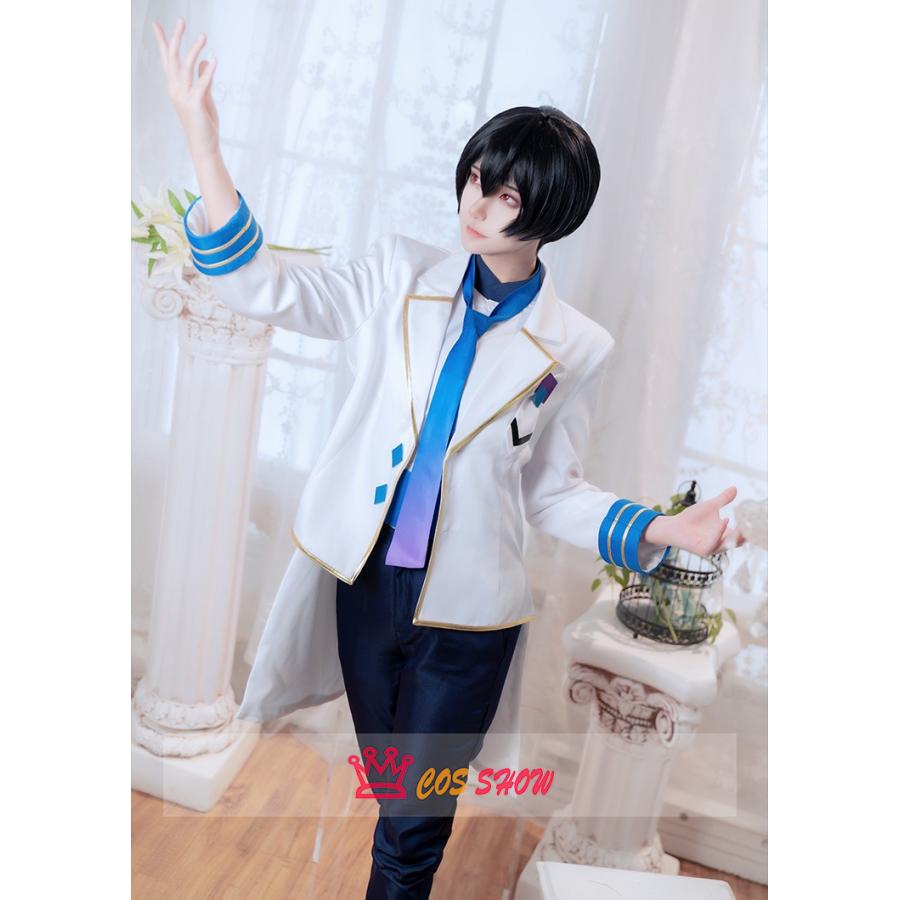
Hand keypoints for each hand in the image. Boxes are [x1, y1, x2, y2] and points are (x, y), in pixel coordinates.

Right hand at [152, 17, 219, 157]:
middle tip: (181, 20)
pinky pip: (202, 84)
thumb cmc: (203, 123)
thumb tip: (206, 61)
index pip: (167, 60)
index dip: (162, 42)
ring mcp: (184, 97)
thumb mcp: (204, 97)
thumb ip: (204, 79)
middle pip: (173, 59)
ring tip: (203, 35)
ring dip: (194, 50)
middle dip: (176, 38)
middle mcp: (176, 89)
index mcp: (175, 87)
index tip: (156, 24)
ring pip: (186, 67)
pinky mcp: (195, 104)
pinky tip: (214, 60)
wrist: (204, 145)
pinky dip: (208, 71)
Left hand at [649, 485, 746, 556]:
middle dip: (746, 535)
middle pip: (738, 542)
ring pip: (729, 544)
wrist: (674, 525)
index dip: (750, 529)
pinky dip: (721, 532)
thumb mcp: (711, 506)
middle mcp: (721, 543)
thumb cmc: (692, 518)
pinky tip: (726, 520)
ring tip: (742, 524)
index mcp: (725, 534)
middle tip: (754, 525)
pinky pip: (714, 542)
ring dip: (736, 535)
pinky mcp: (704, 550)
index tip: (758, 520)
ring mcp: (713, 547)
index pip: (742, 535)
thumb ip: (723, 499)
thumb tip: (734, 488)